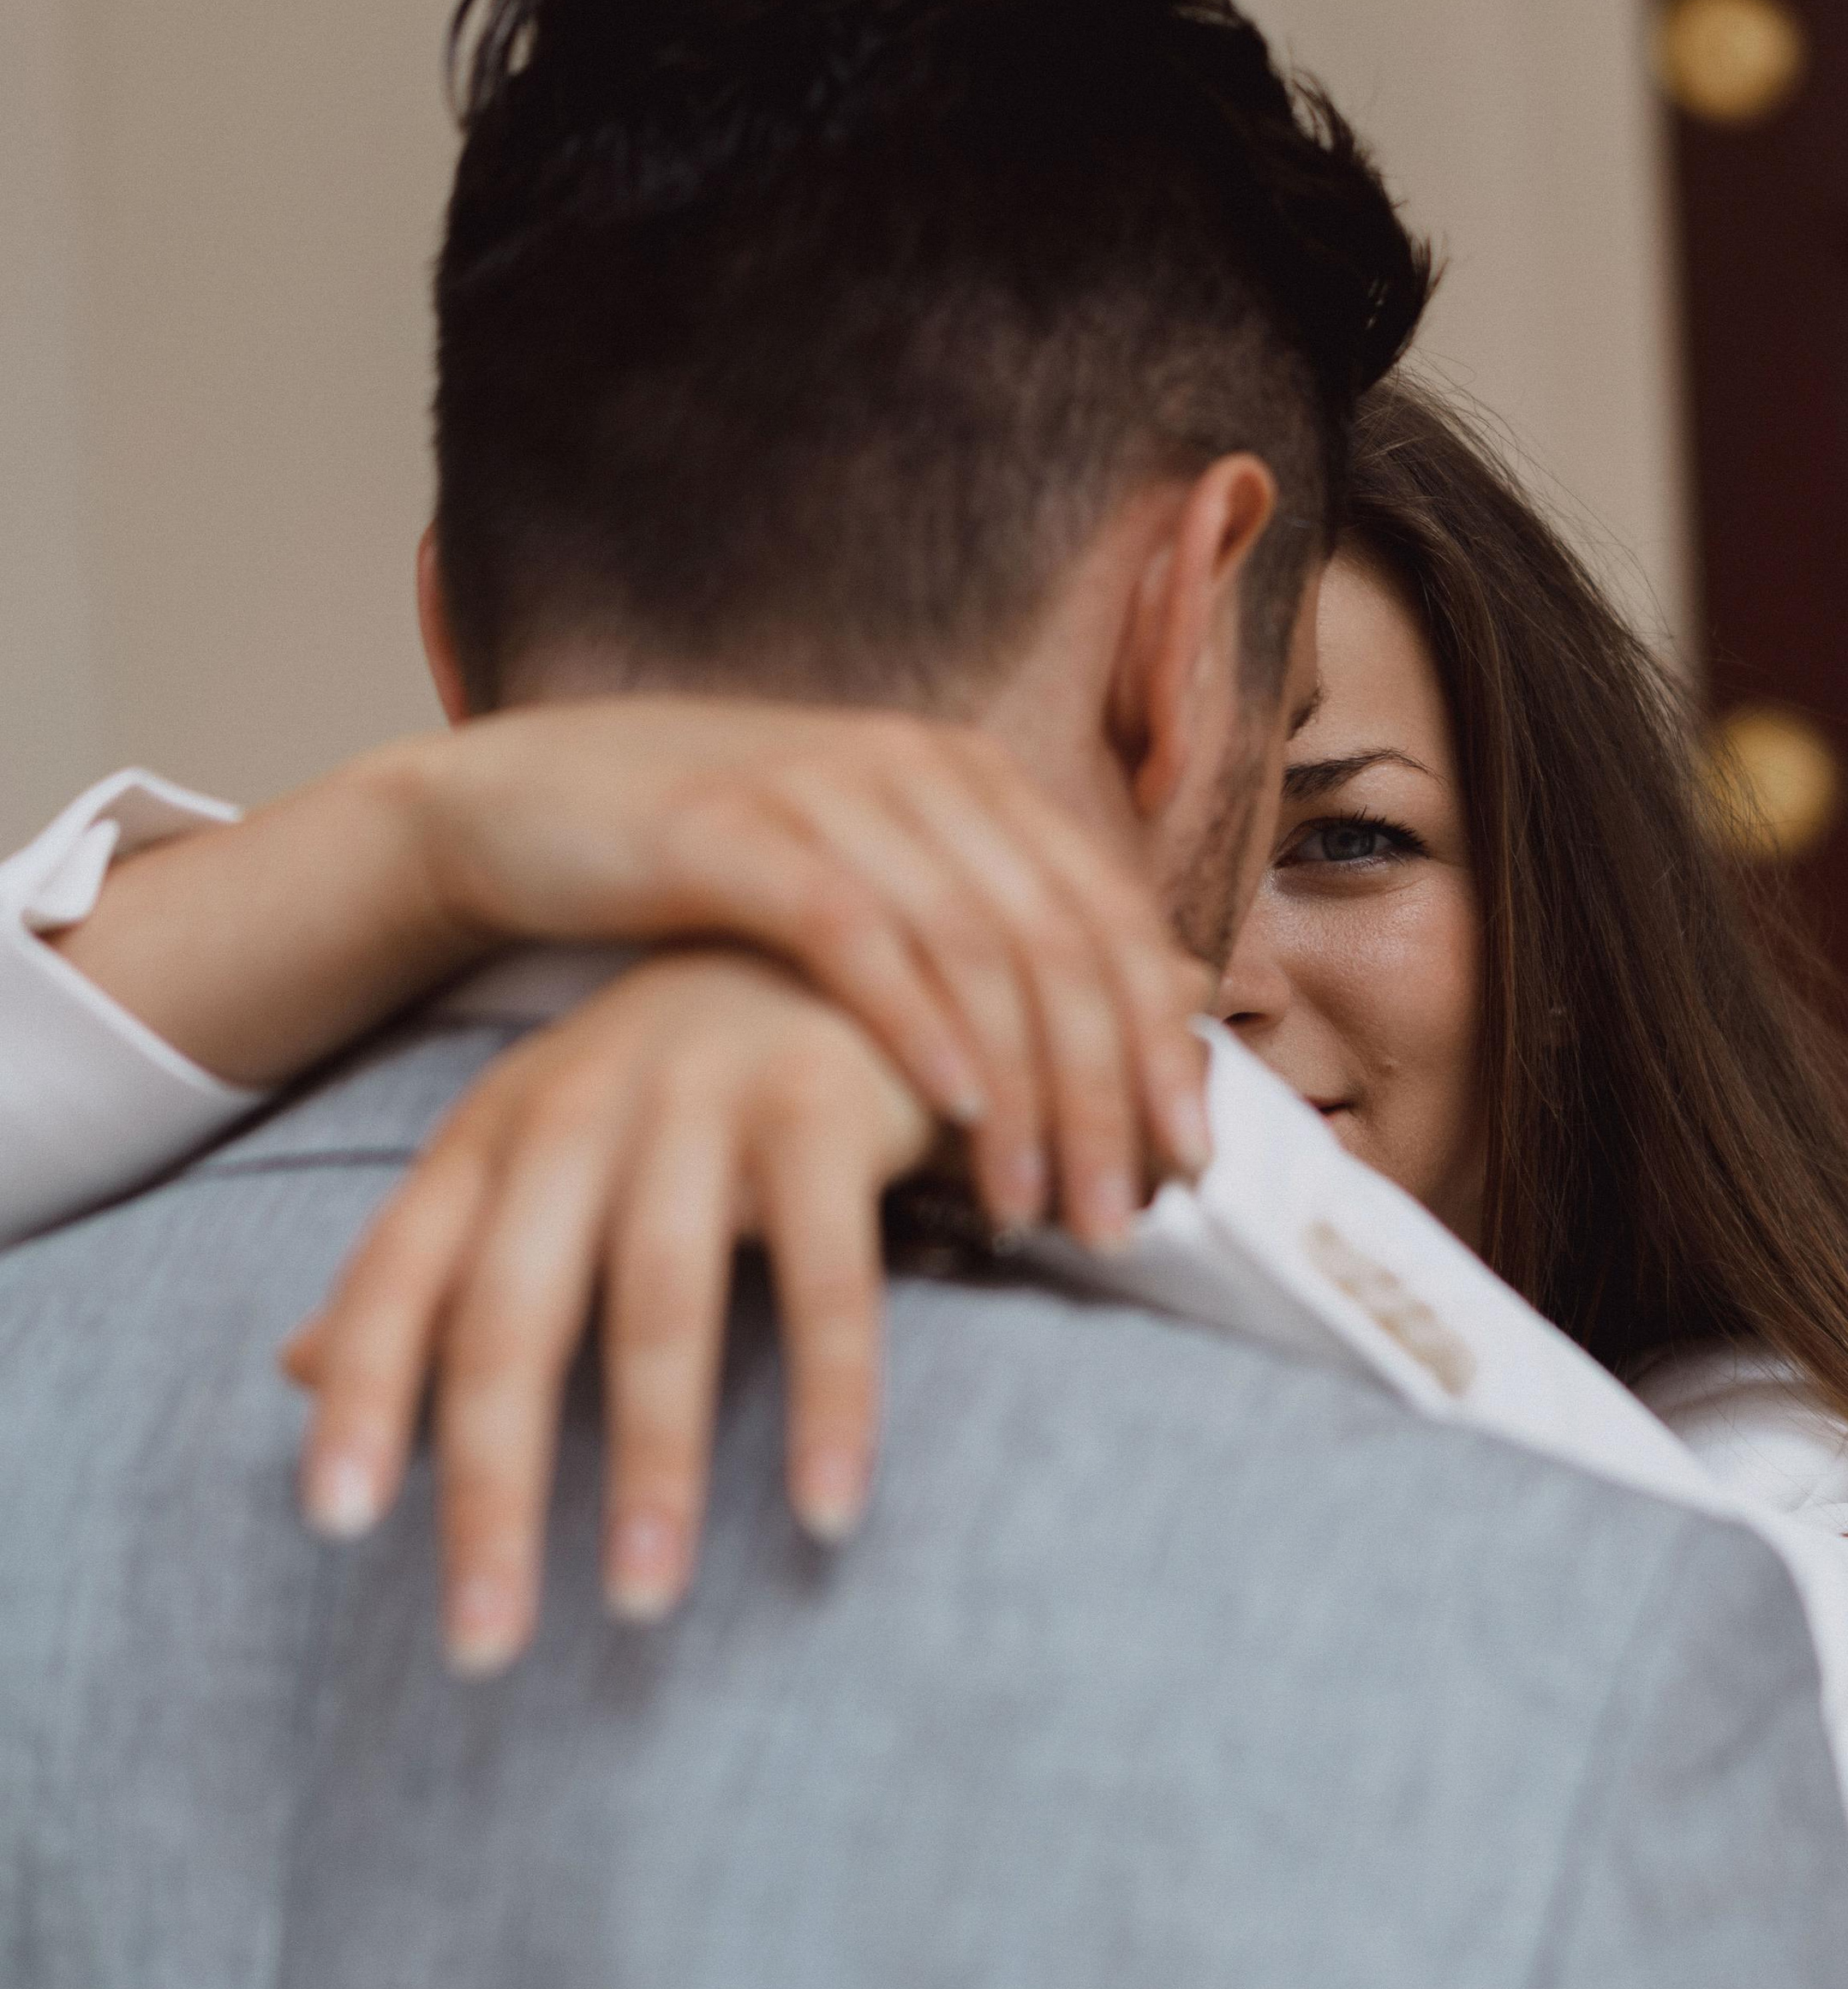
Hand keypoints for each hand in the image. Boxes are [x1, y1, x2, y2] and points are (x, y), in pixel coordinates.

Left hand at [283, 952, 936, 1674]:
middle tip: (487, 1643)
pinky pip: (826, 1278)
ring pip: (659, 1310)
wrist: (838, 920)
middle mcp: (577, 1111)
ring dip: (654, 1468)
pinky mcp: (822, 1106)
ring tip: (648, 1604)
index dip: (365, 1400)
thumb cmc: (677, 1078)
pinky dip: (831, 1399)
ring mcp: (698, 1100)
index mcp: (494, 1131)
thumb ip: (432, 1265)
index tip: (337, 1529)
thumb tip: (293, 1371)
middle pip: (510, 1323)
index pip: (403, 1279)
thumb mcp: (532, 1154)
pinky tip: (827, 1510)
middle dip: (493, 1492)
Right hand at [394, 697, 1211, 1246]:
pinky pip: (855, 933)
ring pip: (977, 949)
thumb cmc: (705, 882)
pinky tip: (953, 1113)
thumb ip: (980, 952)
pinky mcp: (732, 827)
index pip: (1109, 922)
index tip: (1190, 1168)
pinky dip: (916, 1025)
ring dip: (1024, 1089)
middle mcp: (919, 768)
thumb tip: (1122, 1049)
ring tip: (1044, 1205)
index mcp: (973, 781)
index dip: (1160, 1049)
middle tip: (1125, 1220)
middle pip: (1062, 946)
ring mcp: (828, 788)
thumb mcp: (868, 899)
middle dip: (1108, 1095)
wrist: (516, 808)